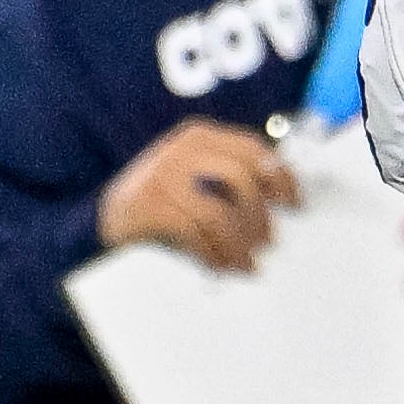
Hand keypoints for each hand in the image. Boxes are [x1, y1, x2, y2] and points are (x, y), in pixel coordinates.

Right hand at [98, 120, 298, 272]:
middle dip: (260, 215)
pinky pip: (195, 233)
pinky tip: (219, 265)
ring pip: (220, 211)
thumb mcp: (195, 177)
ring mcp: (161, 176)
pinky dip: (213, 254)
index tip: (295, 202)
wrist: (108, 218)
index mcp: (198, 137)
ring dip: (239, 243)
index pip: (252, 149)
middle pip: (241, 179)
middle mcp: (180, 150)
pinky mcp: (148, 205)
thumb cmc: (163, 202)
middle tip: (267, 242)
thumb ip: (230, 177)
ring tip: (245, 262)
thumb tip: (281, 197)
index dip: (281, 177)